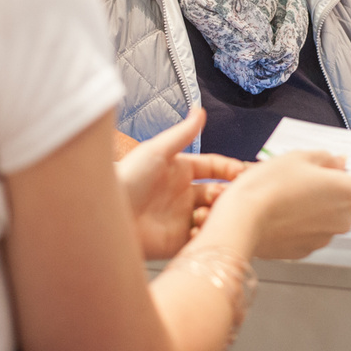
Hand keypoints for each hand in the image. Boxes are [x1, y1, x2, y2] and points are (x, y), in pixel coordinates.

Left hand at [116, 109, 247, 259]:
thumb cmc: (126, 178)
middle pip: (217, 193)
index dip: (230, 169)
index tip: (244, 172)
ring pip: (213, 215)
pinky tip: (207, 230)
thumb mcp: (156, 150)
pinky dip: (208, 235)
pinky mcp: (177, 241)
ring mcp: (181, 217)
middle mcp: (182, 194)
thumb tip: (200, 109)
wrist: (106, 215)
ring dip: (219, 214)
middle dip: (227, 193)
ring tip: (212, 213)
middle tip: (230, 196)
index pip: (213, 167)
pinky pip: (201, 238)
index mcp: (180, 170)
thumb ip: (182, 133)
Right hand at [207, 151, 350, 259]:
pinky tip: (280, 214)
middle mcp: (343, 220)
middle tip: (306, 180)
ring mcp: (324, 239)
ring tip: (287, 197)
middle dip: (333, 194)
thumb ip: (326, 159)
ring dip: (315, 210)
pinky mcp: (304, 252)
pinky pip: (310, 234)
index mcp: (348, 193)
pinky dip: (300, 225)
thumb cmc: (271, 184)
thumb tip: (338, 163)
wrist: (242, 220)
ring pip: (328, 220)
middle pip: (349, 206)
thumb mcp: (299, 157)